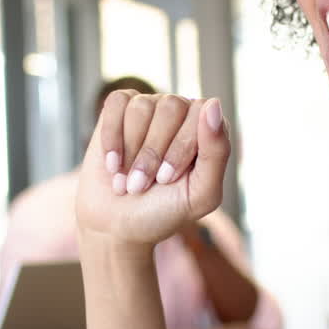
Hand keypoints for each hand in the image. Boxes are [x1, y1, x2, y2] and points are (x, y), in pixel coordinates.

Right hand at [76, 91, 230, 246]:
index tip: (166, 179)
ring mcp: (149, 107)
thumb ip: (216, 152)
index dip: (181, 146)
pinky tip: (111, 163)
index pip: (201, 113)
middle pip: (170, 106)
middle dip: (153, 151)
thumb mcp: (200, 194)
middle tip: (142, 184)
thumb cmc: (163, 211)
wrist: (117, 225)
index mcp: (207, 130)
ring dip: (130, 150)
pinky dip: (111, 136)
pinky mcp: (119, 110)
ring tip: (126, 179)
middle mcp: (180, 112)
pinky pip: (117, 103)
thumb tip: (213, 103)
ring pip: (141, 107)